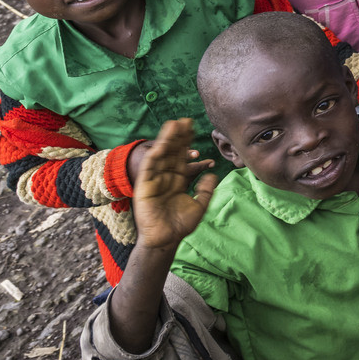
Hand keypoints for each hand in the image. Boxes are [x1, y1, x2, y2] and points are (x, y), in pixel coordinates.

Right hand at [131, 119, 217, 251]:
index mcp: (178, 179)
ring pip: (161, 156)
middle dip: (178, 137)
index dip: (187, 142)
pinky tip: (161, 145)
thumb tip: (213, 173)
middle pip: (172, 152)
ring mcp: (155, 180)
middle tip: (185, 120)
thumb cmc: (181, 224)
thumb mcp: (199, 204)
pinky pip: (149, 169)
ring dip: (166, 141)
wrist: (166, 239)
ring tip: (173, 125)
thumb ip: (206, 189)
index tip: (193, 128)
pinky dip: (155, 156)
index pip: (183, 156)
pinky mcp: (145, 187)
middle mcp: (166, 177)